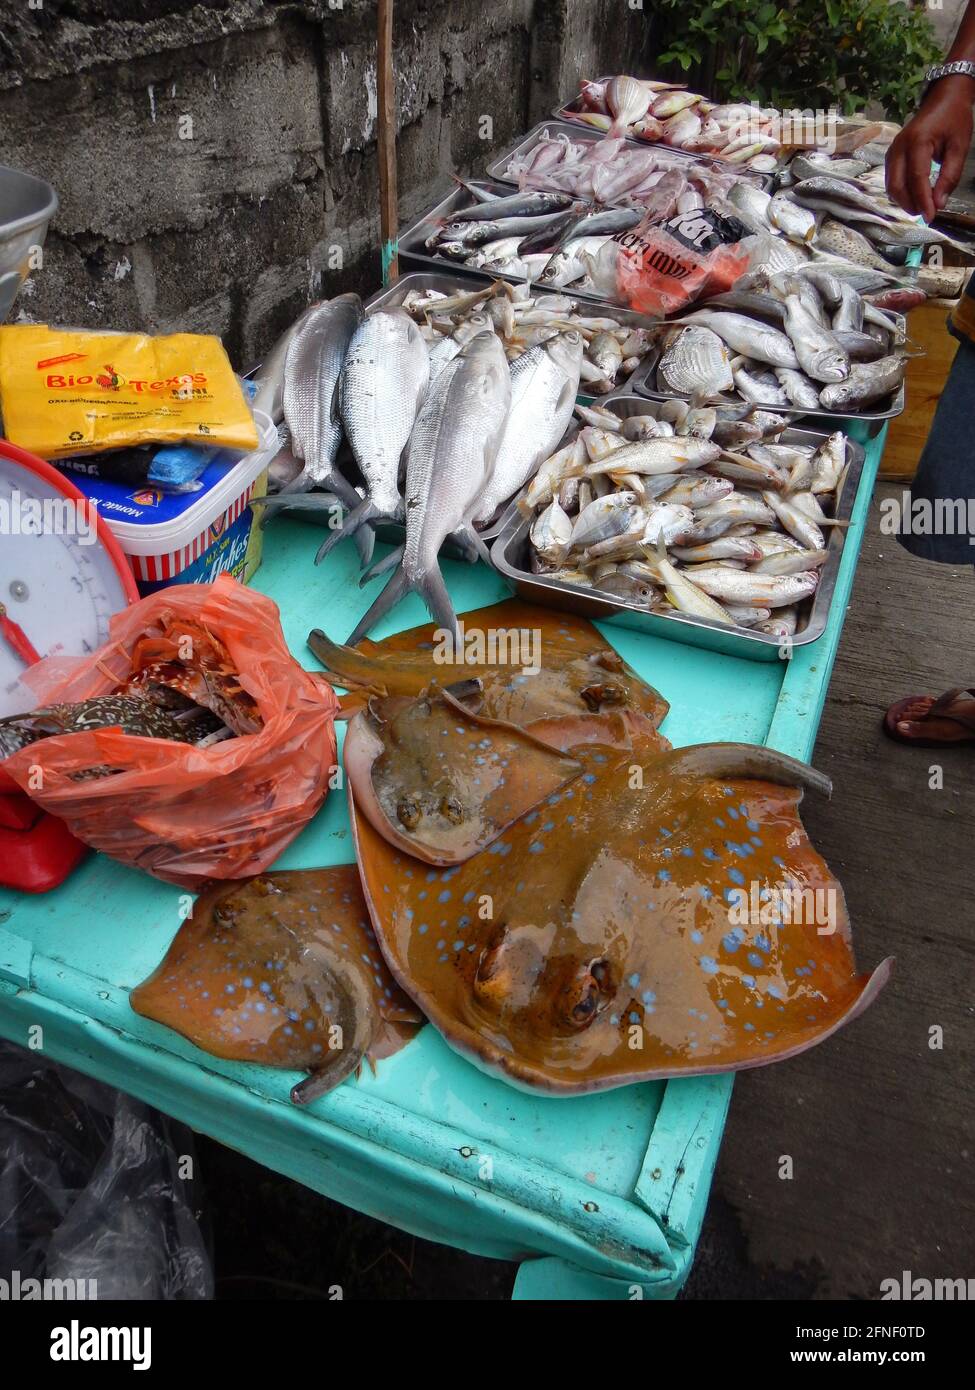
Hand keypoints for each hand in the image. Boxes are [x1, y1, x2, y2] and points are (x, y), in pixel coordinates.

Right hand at [885, 77, 974, 220]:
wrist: (943, 99)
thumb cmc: (954, 120)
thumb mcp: (959, 147)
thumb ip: (950, 175)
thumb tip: (939, 203)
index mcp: (917, 142)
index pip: (917, 178)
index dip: (923, 200)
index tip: (931, 217)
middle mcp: (899, 147)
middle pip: (897, 185)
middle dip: (910, 204)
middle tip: (927, 213)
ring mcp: (892, 151)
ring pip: (891, 185)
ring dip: (904, 200)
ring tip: (922, 206)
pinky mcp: (891, 156)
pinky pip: (891, 180)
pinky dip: (901, 192)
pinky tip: (915, 195)